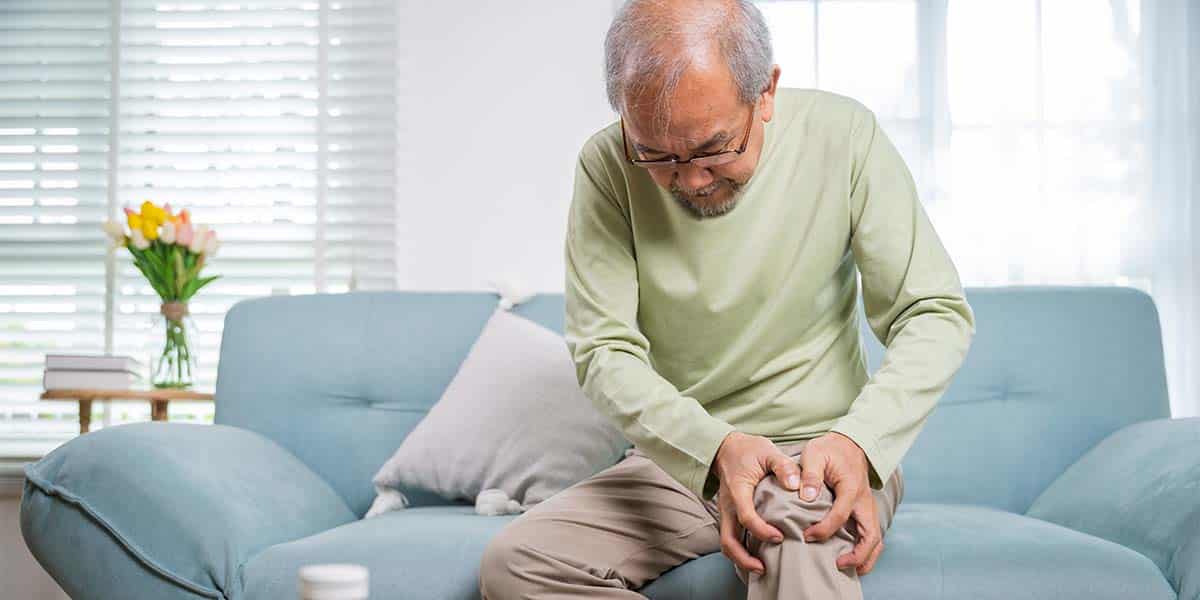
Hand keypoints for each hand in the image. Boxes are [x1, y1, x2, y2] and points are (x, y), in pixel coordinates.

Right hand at [711, 431, 802, 575]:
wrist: (726, 448)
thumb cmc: (748, 450)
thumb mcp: (768, 451)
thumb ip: (783, 466)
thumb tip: (796, 485)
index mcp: (738, 491)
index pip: (746, 517)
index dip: (762, 530)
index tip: (779, 536)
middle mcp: (728, 505)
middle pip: (728, 540)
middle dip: (744, 558)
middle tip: (764, 567)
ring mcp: (725, 512)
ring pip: (726, 542)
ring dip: (740, 558)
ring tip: (761, 567)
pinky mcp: (728, 515)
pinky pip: (730, 537)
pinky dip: (740, 550)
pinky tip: (755, 555)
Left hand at [799, 431, 881, 575]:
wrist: (850, 443)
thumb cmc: (830, 449)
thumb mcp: (815, 454)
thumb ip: (810, 474)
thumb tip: (806, 496)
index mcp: (851, 488)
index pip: (841, 515)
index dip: (824, 529)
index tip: (807, 536)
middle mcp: (864, 501)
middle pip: (872, 536)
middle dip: (858, 555)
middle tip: (838, 565)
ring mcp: (868, 507)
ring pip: (876, 539)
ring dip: (866, 557)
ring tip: (848, 568)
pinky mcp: (865, 511)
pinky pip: (872, 535)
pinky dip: (866, 549)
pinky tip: (851, 558)